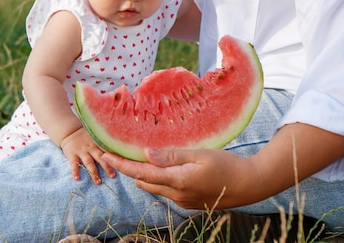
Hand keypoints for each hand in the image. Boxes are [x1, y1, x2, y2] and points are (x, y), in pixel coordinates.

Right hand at [60, 127, 115, 183]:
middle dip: (106, 167)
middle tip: (112, 176)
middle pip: (100, 158)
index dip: (114, 157)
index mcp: (98, 143)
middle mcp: (91, 148)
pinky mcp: (72, 154)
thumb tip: (120, 150)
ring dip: (93, 172)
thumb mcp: (96, 136)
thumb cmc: (86, 136)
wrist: (69, 131)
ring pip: (89, 162)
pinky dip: (75, 171)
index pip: (108, 151)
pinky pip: (73, 163)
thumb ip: (104, 143)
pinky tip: (77, 178)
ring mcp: (81, 151)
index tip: (122, 164)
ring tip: (98, 182)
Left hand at [102, 147, 256, 208]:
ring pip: (153, 186)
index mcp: (177, 181)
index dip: (121, 164)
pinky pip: (165, 190)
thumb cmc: (227, 165)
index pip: (140, 172)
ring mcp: (183, 200)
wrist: (250, 185)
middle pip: (143, 180)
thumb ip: (172, 155)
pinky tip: (157, 168)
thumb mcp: (199, 155)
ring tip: (132, 157)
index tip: (105, 154)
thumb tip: (146, 154)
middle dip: (128, 168)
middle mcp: (176, 194)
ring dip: (141, 174)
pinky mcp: (189, 202)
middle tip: (115, 152)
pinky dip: (156, 179)